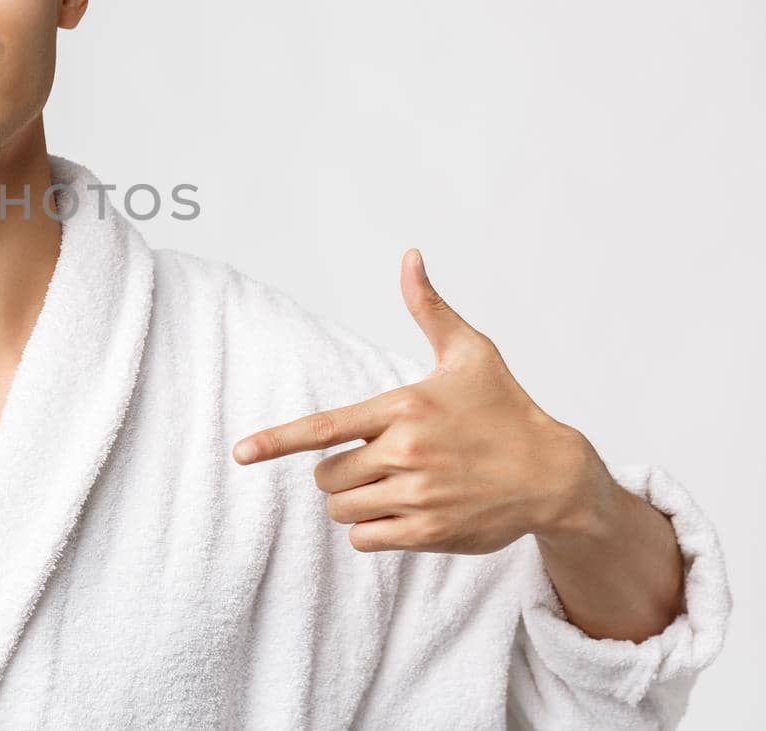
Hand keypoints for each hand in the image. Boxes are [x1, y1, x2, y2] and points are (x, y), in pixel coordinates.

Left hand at [231, 249, 613, 554]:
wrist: (556, 475)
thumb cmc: (506, 409)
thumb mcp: (470, 353)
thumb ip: (428, 308)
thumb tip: (409, 256)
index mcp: (405, 408)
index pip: (325, 427)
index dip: (277, 440)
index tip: (241, 452)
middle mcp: (406, 453)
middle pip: (326, 474)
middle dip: (339, 470)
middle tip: (376, 459)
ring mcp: (418, 497)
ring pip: (341, 509)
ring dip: (352, 501)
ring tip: (389, 485)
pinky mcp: (430, 533)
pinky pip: (364, 540)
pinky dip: (370, 530)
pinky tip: (398, 512)